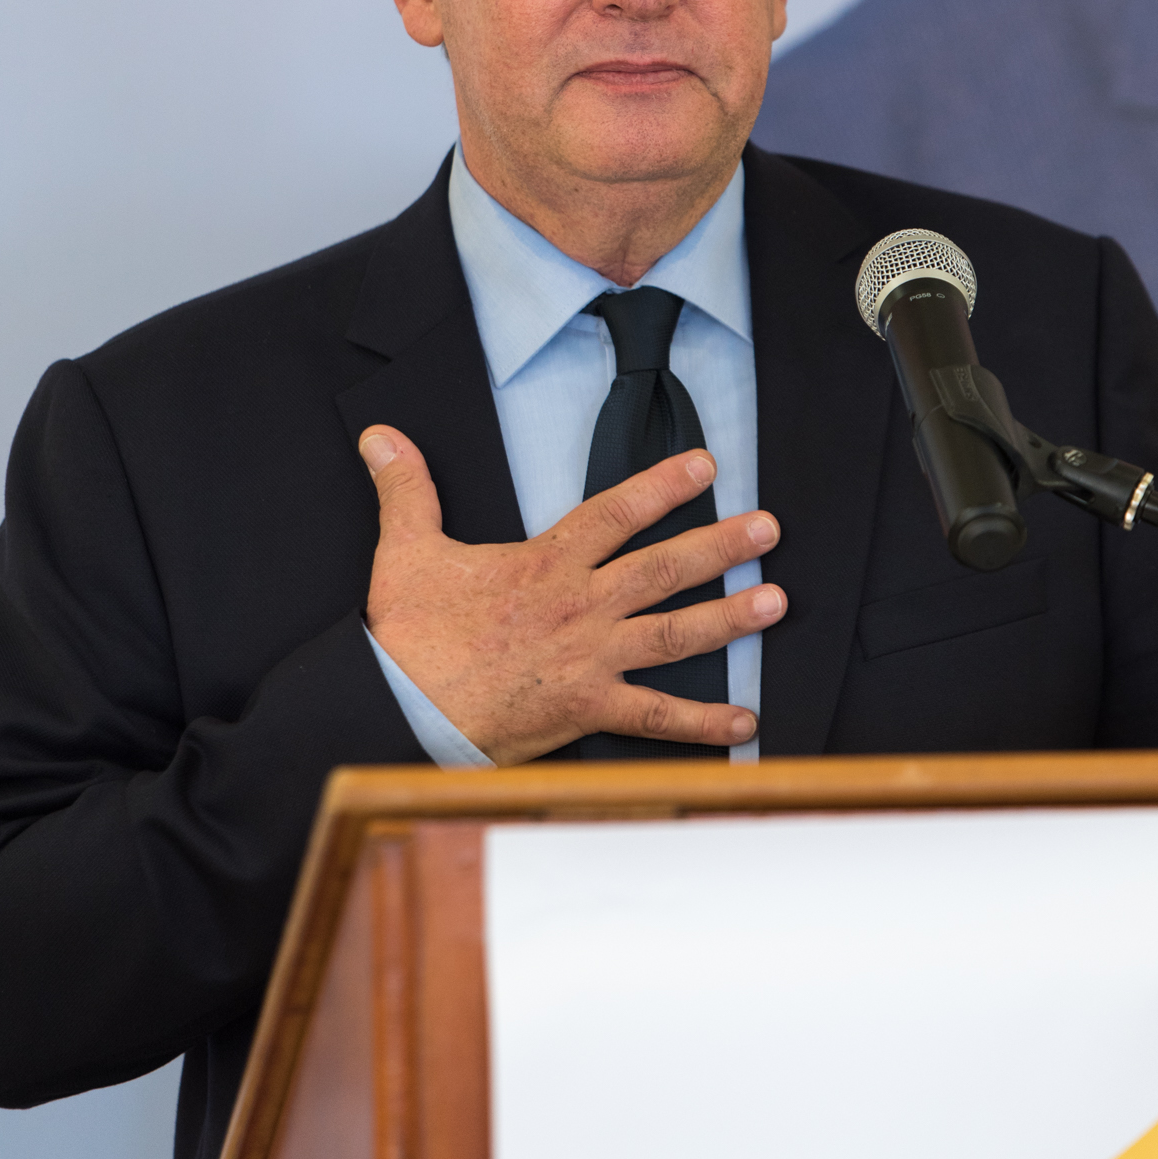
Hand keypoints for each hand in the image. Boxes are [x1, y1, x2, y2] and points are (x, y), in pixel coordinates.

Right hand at [358, 425, 784, 765]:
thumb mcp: (405, 550)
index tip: (706, 465)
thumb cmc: (407, 635)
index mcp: (544, 564)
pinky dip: (702, 722)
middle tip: (768, 529)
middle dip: (721, 545)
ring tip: (776, 603)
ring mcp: (588, 660)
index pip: (615, 513)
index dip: (662, 486)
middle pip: (663, 568)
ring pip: (673, 634)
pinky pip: (654, 717)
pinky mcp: (586, 709)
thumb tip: (381, 436)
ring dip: (728, 619)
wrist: (399, 708)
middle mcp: (578, 607)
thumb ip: (407, 488)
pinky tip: (746, 721)